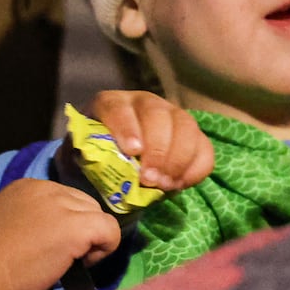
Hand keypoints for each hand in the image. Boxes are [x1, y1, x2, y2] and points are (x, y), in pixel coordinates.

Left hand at [88, 90, 214, 190]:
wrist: (117, 166)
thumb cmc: (97, 161)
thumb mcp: (85, 159)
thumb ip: (91, 161)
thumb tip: (103, 172)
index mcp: (112, 104)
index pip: (117, 108)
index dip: (127, 127)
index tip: (132, 151)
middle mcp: (145, 103)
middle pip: (157, 115)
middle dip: (157, 149)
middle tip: (149, 179)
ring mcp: (172, 116)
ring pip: (186, 127)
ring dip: (178, 159)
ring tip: (164, 185)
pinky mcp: (193, 135)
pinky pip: (204, 147)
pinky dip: (196, 168)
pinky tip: (180, 185)